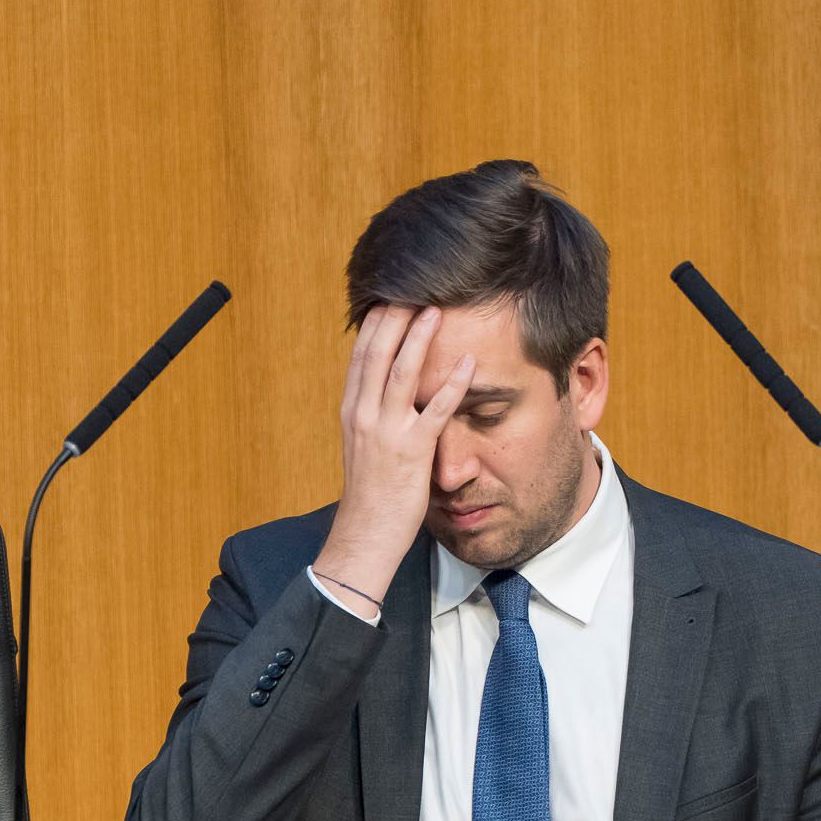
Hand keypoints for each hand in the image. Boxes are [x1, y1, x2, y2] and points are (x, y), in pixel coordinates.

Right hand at [311, 305, 476, 614]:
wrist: (364, 537)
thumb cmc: (371, 495)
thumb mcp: (365, 446)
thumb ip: (376, 415)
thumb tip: (389, 390)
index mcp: (352, 410)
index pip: (361, 354)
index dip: (376, 321)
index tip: (391, 293)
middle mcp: (363, 415)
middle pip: (376, 352)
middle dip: (394, 315)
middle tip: (412, 283)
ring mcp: (385, 432)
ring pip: (401, 372)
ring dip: (420, 337)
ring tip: (437, 307)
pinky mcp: (411, 452)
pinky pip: (435, 411)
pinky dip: (452, 384)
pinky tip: (468, 363)